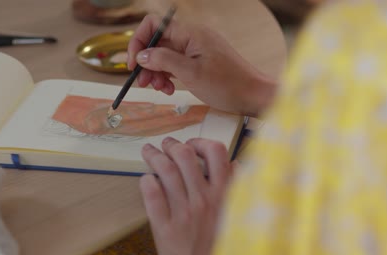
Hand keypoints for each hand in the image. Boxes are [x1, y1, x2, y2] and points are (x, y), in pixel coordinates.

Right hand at [128, 15, 276, 115]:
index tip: (133, 63)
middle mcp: (191, 38)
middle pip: (157, 42)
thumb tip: (141, 55)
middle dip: (146, 62)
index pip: (154, 25)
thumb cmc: (228, 84)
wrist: (253, 96)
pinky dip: (168, 76)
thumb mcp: (190, 73)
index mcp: (190, 33)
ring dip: (156, 72)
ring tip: (159, 89)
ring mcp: (195, 50)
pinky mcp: (198, 62)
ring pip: (164, 56)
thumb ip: (163, 60)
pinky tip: (169, 89)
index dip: (139, 41)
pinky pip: (175, 64)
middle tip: (143, 82)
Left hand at [140, 137, 234, 254]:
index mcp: (224, 194)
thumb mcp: (235, 213)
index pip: (215, 152)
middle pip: (185, 156)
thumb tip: (235, 163)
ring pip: (165, 171)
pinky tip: (146, 178)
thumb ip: (236, 187)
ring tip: (149, 152)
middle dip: (172, 145)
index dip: (200, 142)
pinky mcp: (165, 227)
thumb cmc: (219, 242)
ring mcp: (184, 213)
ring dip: (154, 156)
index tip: (192, 145)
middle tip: (166, 145)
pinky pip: (152, 195)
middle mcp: (204, 200)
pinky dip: (146, 181)